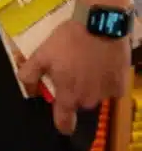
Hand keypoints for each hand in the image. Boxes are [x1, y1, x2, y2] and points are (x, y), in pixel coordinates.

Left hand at [17, 19, 129, 134]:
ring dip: (88, 84)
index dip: (61, 122)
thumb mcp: (41, 54)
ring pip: (93, 94)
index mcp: (69, 96)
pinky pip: (109, 87)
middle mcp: (88, 100)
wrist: (99, 26)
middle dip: (72, 91)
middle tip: (68, 69)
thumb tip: (29, 90)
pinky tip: (99, 62)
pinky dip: (104, 78)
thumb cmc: (68, 42)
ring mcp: (106, 94)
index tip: (59, 115)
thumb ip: (30, 74)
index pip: (64, 123)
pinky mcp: (120, 85)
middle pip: (77, 103)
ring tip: (83, 61)